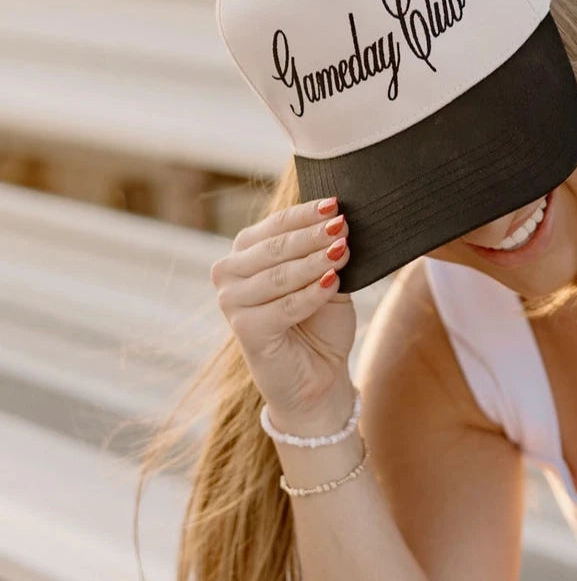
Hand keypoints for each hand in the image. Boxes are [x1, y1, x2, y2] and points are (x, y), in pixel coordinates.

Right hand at [210, 197, 354, 418]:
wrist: (320, 376)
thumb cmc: (320, 323)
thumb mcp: (328, 278)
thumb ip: (328, 252)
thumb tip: (340, 222)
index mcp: (245, 253)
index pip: (276, 225)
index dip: (306, 214)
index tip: (336, 204)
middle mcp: (229, 274)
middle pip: (276, 247)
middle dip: (313, 235)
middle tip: (343, 226)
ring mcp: (231, 303)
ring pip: (279, 275)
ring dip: (315, 262)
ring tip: (343, 251)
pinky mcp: (244, 330)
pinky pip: (284, 306)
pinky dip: (312, 293)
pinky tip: (333, 282)